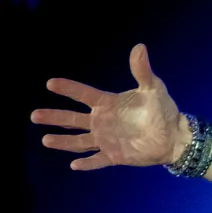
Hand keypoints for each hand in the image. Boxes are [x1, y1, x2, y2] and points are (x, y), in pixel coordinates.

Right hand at [31, 44, 187, 170]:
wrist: (175, 136)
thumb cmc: (164, 110)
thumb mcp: (153, 88)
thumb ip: (142, 71)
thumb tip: (140, 47)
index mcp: (109, 104)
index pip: (84, 95)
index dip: (69, 89)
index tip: (50, 83)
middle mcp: (103, 121)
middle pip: (73, 119)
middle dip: (54, 117)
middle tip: (34, 115)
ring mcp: (107, 139)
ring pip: (79, 141)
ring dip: (63, 141)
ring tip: (45, 139)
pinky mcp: (115, 155)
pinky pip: (97, 160)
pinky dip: (87, 163)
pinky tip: (73, 165)